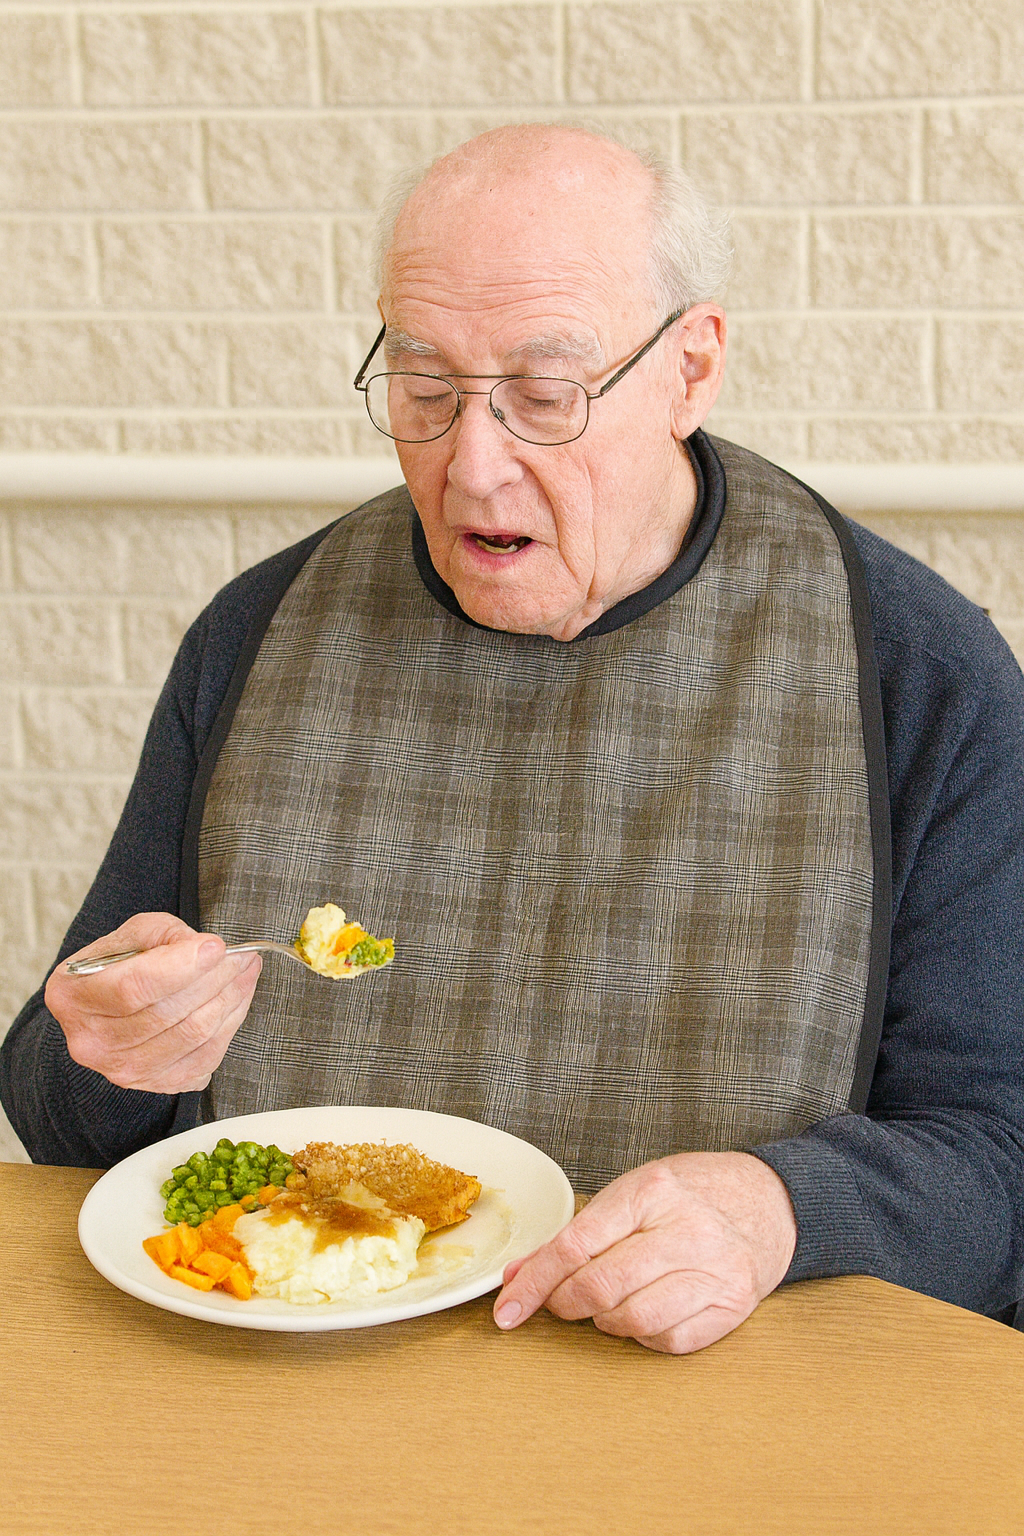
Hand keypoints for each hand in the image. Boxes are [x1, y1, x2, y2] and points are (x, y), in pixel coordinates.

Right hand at [45, 913, 261, 1093]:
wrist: (109, 1008)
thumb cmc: (120, 967)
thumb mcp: (131, 936)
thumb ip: (164, 936)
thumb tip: (206, 950)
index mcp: (73, 997)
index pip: (133, 987)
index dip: (181, 967)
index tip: (216, 947)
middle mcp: (92, 1041)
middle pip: (169, 1013)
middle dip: (218, 978)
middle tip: (243, 955)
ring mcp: (123, 1069)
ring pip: (194, 1035)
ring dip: (232, 998)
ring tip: (246, 972)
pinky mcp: (155, 1083)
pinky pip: (206, 1057)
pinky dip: (231, 1024)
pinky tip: (237, 999)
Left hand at [492, 1151, 796, 1354]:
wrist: (768, 1202)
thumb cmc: (690, 1195)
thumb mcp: (633, 1193)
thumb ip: (577, 1233)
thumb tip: (518, 1276)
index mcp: (652, 1191)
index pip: (575, 1244)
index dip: (534, 1282)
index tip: (508, 1308)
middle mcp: (686, 1230)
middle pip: (600, 1286)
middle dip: (564, 1303)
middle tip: (558, 1303)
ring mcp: (714, 1271)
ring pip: (631, 1319)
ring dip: (603, 1320)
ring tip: (607, 1301)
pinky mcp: (731, 1307)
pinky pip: (666, 1341)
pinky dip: (642, 1335)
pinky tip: (644, 1311)